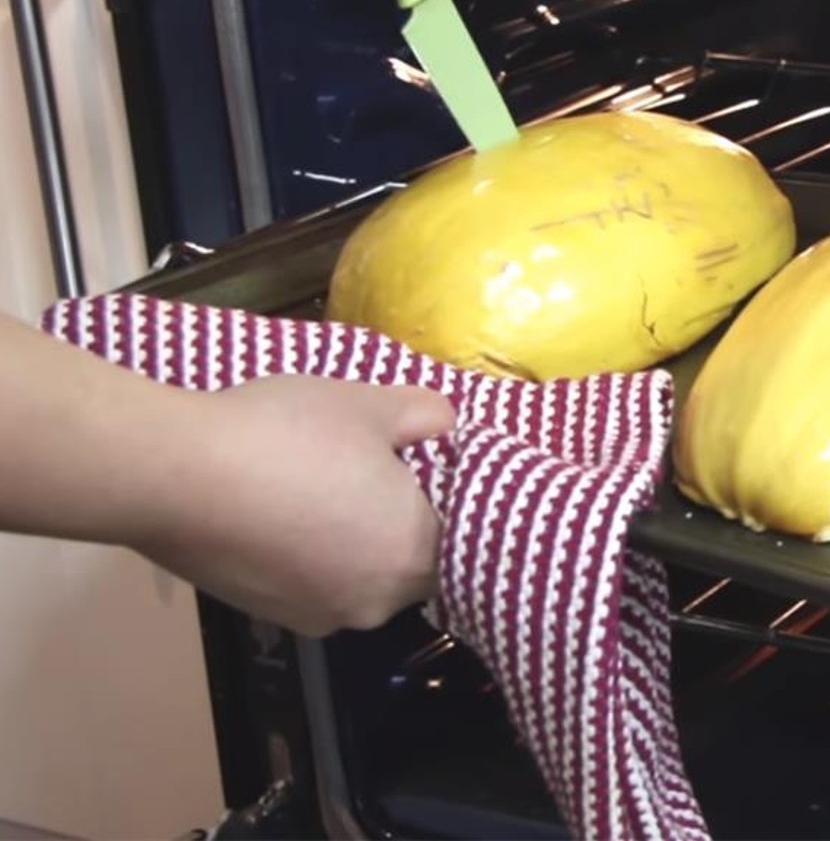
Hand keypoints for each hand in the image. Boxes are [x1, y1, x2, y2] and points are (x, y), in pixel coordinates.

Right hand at [138, 375, 453, 635]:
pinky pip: (312, 583)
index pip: (463, 542)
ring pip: (360, 575)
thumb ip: (427, 415)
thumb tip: (448, 425)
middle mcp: (375, 604)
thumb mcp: (370, 404)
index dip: (452, 503)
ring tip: (326, 484)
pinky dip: (310, 553)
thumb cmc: (290, 435)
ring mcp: (318, 617)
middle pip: (412, 563)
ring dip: (353, 539)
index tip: (434, 470)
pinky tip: (284, 509)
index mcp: (414, 558)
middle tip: (382, 470)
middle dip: (403, 522)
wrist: (175, 475)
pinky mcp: (268, 615)